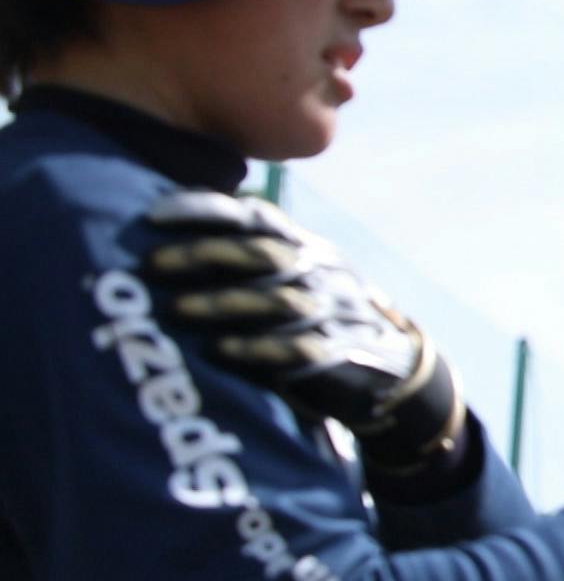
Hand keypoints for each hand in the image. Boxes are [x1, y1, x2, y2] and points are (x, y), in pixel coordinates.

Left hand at [140, 190, 461, 472]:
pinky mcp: (339, 355)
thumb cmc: (324, 318)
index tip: (153, 215)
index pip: (256, 217)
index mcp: (308, 248)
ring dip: (223, 303)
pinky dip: (256, 348)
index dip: (207, 211)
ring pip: (276, 300)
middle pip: (262, 254)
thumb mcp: (303, 274)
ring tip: (176, 310)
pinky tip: (220, 351)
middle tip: (152, 264)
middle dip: (205, 254)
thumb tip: (179, 228)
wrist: (395, 369)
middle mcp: (321, 273)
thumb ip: (257, 252)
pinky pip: (296, 348)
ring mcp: (333, 313)